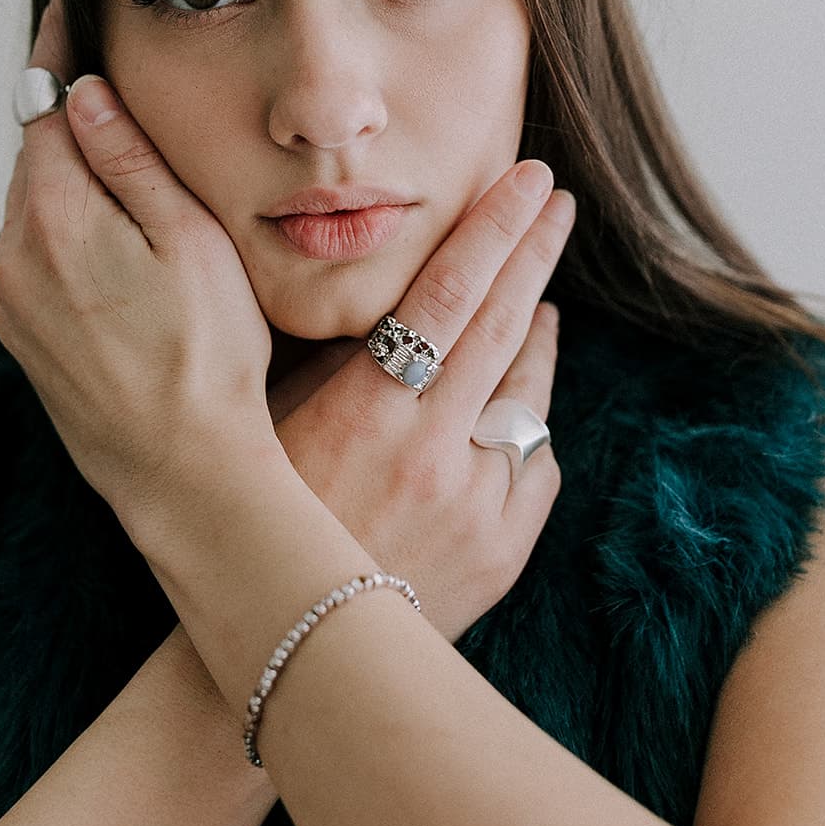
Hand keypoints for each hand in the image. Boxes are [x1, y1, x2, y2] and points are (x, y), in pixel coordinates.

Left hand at [0, 0, 278, 545]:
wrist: (184, 474)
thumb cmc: (208, 358)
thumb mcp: (190, 241)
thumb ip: (131, 161)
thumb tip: (85, 94)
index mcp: (54, 219)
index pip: (45, 106)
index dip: (64, 53)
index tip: (75, 8)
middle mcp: (14, 255)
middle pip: (39, 155)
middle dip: (76, 119)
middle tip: (122, 85)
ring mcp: (14, 301)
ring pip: (38, 207)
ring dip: (77, 182)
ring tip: (138, 178)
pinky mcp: (25, 336)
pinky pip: (38, 256)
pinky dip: (71, 232)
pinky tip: (122, 250)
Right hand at [271, 167, 574, 643]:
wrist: (294, 645)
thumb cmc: (269, 517)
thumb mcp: (282, 421)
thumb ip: (339, 360)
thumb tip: (395, 297)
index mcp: (366, 411)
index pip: (447, 294)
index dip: (492, 229)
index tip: (527, 180)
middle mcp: (431, 450)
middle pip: (502, 325)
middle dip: (534, 252)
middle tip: (555, 201)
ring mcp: (475, 502)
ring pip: (528, 394)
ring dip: (535, 337)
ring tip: (537, 301)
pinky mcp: (503, 549)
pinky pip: (534, 462)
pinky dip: (526, 425)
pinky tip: (515, 405)